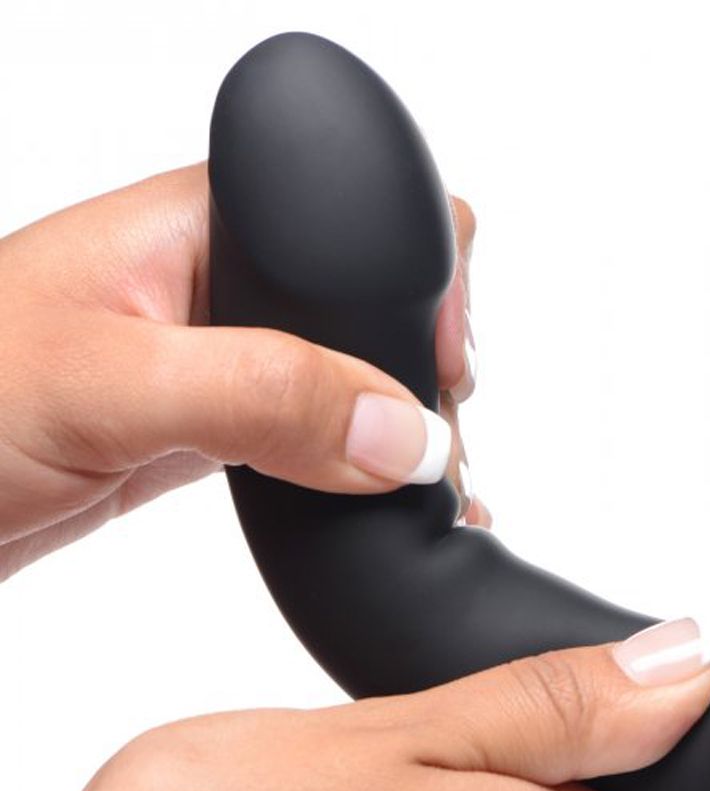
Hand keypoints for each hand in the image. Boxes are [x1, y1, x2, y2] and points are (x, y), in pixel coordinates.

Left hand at [0, 164, 482, 580]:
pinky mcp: (209, 434)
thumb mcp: (107, 386)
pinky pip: (310, 438)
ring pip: (348, 377)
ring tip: (432, 491)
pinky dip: (359, 474)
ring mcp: (217, 363)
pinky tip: (383, 508)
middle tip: (434, 446)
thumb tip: (405, 433)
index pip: (356, 206)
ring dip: (399, 430)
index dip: (423, 273)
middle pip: (369, 300)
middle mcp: (218, 286)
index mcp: (200, 223)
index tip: (446, 366)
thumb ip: (262, 394)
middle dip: (425, 366)